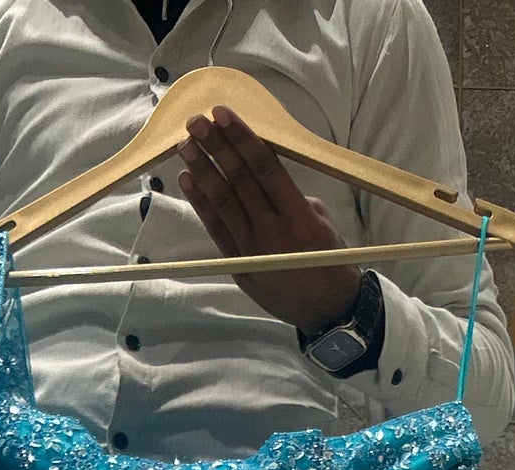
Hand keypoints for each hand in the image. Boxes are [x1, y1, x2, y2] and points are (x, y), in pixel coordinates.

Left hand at [175, 104, 362, 335]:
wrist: (327, 311)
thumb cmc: (329, 261)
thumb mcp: (322, 222)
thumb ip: (294, 197)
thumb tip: (267, 177)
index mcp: (298, 215)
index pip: (265, 167)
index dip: (242, 138)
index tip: (224, 114)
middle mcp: (273, 231)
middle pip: (239, 180)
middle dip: (216, 147)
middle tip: (195, 121)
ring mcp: (253, 250)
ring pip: (223, 202)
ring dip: (202, 170)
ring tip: (186, 144)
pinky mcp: (240, 266)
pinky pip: (216, 230)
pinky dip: (201, 204)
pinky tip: (188, 180)